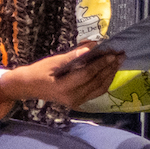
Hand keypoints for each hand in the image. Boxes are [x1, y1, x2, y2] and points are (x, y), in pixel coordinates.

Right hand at [0, 43, 123, 107]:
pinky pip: (96, 92)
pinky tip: (110, 71)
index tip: (112, 53)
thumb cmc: (38, 72)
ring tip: (119, 61)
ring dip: (110, 74)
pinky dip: (105, 81)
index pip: (87, 75)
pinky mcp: (79, 102)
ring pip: (99, 89)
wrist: (28, 87)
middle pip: (96, 82)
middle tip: (121, 55)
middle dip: (110, 68)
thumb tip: (91, 46)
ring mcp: (76, 102)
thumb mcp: (53, 61)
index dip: (101, 64)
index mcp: (64, 88)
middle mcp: (72, 98)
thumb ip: (73, 56)